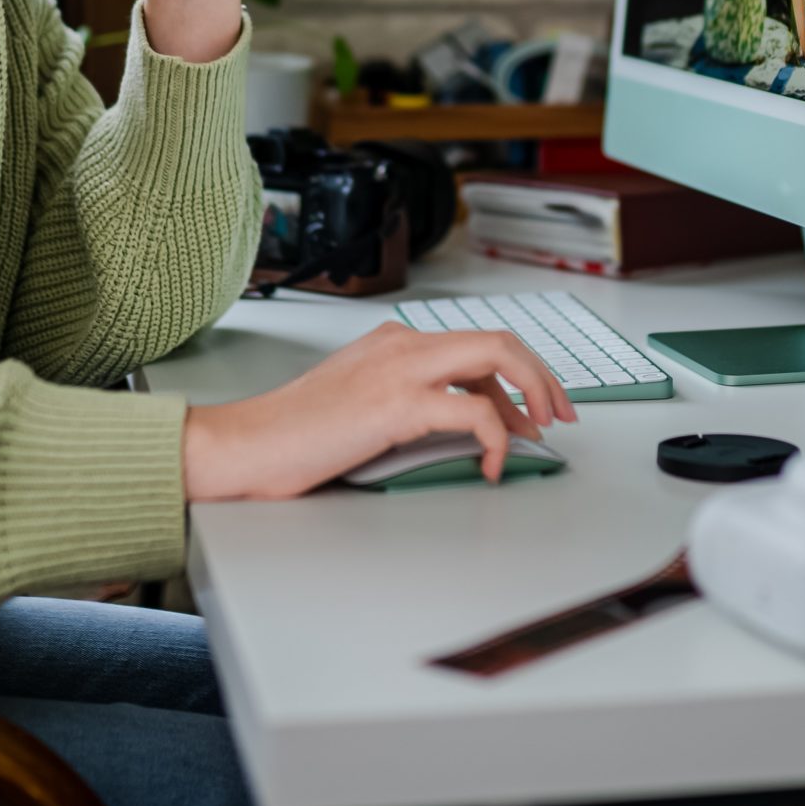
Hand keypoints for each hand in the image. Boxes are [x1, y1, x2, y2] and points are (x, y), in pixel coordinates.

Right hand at [181, 323, 577, 500]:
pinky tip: (492, 465)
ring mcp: (398, 368)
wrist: (243, 446)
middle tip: (561, 414)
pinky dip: (497, 437)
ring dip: (532, 394)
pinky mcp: (395, 404)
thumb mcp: (361, 409)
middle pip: (498, 341)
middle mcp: (400, 344)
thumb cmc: (293, 438)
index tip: (536, 407)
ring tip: (540, 435)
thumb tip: (470, 427)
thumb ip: (410, 403)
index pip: (475, 345)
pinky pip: (473, 411)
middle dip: (541, 376)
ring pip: (495, 357)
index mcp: (391, 342)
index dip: (518, 375)